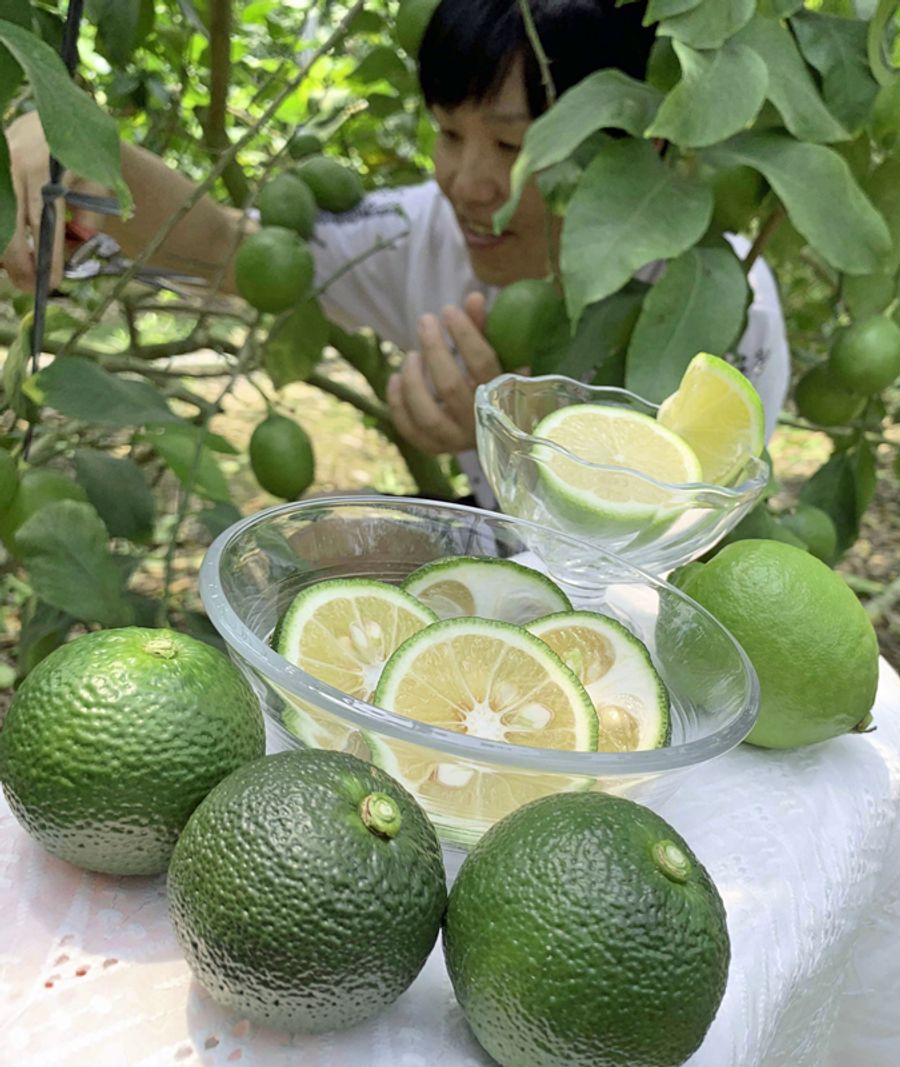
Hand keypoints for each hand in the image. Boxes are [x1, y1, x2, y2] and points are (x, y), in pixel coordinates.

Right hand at [0, 111, 106, 291]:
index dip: (46, 255)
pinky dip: (1, 234)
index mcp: (45, 166)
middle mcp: (14, 162)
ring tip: (17, 274)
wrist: (63, 119)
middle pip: (9, 224)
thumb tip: (75, 247)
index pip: (43, 221)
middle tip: (29, 288)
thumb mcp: (98, 184)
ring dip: (4, 251)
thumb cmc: (84, 157)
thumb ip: (89, 217)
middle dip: (18, 262)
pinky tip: (7, 256)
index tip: (50, 282)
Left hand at [387, 292, 501, 454]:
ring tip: (410, 355)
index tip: (449, 311)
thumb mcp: (492, 354)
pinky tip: (396, 379)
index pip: (482, 364)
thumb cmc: (491, 381)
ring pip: (426, 414)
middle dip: (434, 348)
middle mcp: (479, 422)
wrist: (492, 428)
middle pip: (450, 386)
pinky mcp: (435, 448)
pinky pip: (409, 430)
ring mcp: (455, 440)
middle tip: (426, 320)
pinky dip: (397, 404)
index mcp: (502, 396)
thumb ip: (483, 328)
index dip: (465, 334)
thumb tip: (473, 297)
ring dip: (414, 381)